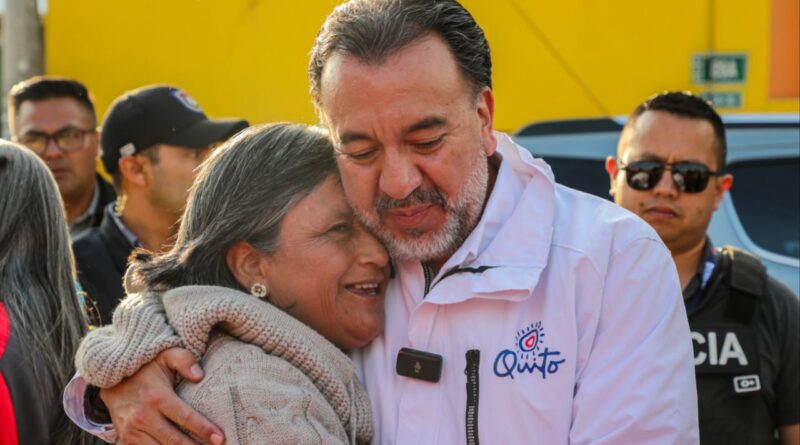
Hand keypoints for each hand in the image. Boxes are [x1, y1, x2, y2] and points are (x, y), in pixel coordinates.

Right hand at [100, 347, 224, 444]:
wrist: (112, 376)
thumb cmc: (146, 366)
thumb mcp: (166, 355)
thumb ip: (185, 360)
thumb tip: (199, 375)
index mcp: (157, 397)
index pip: (185, 418)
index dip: (204, 429)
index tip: (220, 439)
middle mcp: (143, 417)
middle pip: (174, 441)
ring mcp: (132, 431)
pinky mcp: (126, 439)